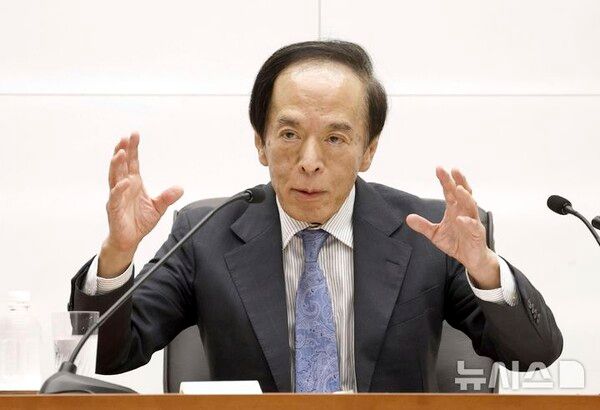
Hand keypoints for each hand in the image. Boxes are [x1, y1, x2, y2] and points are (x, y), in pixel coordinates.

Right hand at [99, 132, 182, 277]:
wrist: (129, 240)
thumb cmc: (139, 222)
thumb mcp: (158, 208)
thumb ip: (167, 197)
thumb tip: (180, 188)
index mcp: (134, 183)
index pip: (132, 162)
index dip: (133, 149)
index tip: (134, 135)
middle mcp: (123, 187)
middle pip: (121, 165)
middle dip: (122, 151)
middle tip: (125, 138)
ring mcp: (117, 197)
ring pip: (114, 177)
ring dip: (116, 165)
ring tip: (119, 153)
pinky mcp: (114, 209)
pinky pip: (115, 198)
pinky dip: (119, 189)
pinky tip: (124, 182)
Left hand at [406, 167, 499, 288]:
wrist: (470, 258)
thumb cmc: (456, 242)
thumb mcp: (435, 234)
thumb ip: (423, 226)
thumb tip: (408, 218)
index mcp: (454, 209)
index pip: (449, 191)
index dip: (445, 180)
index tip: (439, 168)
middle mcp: (464, 211)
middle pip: (463, 193)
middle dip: (458, 181)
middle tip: (453, 170)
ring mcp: (472, 221)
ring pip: (471, 206)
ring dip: (465, 197)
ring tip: (459, 188)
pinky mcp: (477, 233)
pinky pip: (473, 226)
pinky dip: (467, 222)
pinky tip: (461, 218)